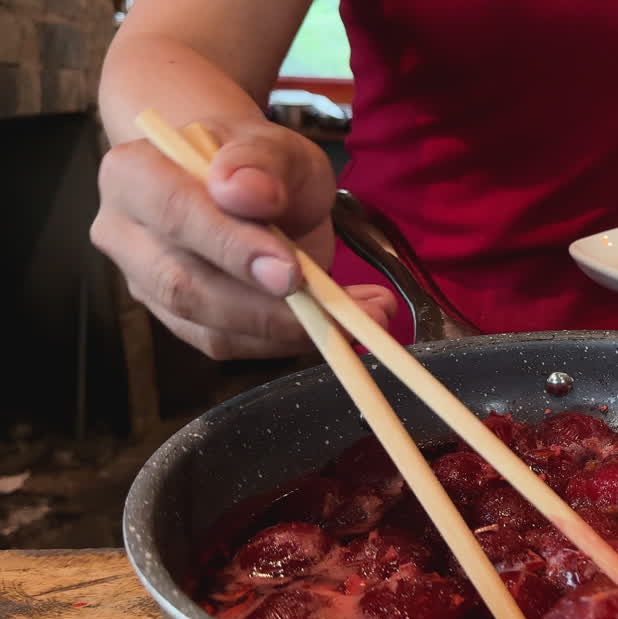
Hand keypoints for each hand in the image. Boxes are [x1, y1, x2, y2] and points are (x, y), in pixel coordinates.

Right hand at [92, 119, 396, 359]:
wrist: (246, 186)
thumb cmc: (257, 163)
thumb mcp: (276, 144)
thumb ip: (262, 161)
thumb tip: (245, 191)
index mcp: (134, 174)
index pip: (174, 213)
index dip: (232, 246)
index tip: (292, 268)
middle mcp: (126, 235)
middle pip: (183, 285)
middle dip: (263, 305)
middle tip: (333, 307)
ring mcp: (149, 286)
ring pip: (209, 328)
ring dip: (288, 331)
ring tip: (362, 316)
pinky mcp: (182, 323)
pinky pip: (230, 346)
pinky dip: (288, 343)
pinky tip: (339, 324)